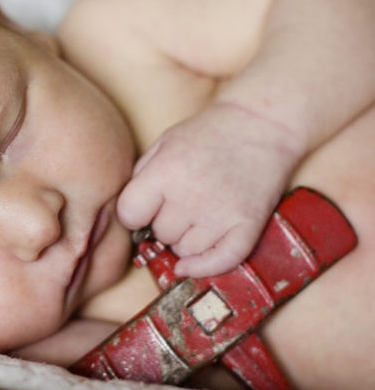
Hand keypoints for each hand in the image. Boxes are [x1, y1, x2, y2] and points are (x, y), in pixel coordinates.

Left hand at [117, 103, 301, 276]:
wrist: (261, 123)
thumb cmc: (207, 134)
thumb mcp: (163, 144)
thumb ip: (140, 178)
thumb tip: (128, 217)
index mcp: (166, 172)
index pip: (130, 215)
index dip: (134, 214)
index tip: (143, 208)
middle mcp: (192, 196)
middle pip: (160, 234)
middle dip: (163, 224)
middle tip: (179, 204)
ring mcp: (222, 213)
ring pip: (185, 250)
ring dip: (184, 241)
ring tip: (195, 216)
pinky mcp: (247, 225)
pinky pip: (220, 262)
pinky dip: (203, 267)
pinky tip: (191, 264)